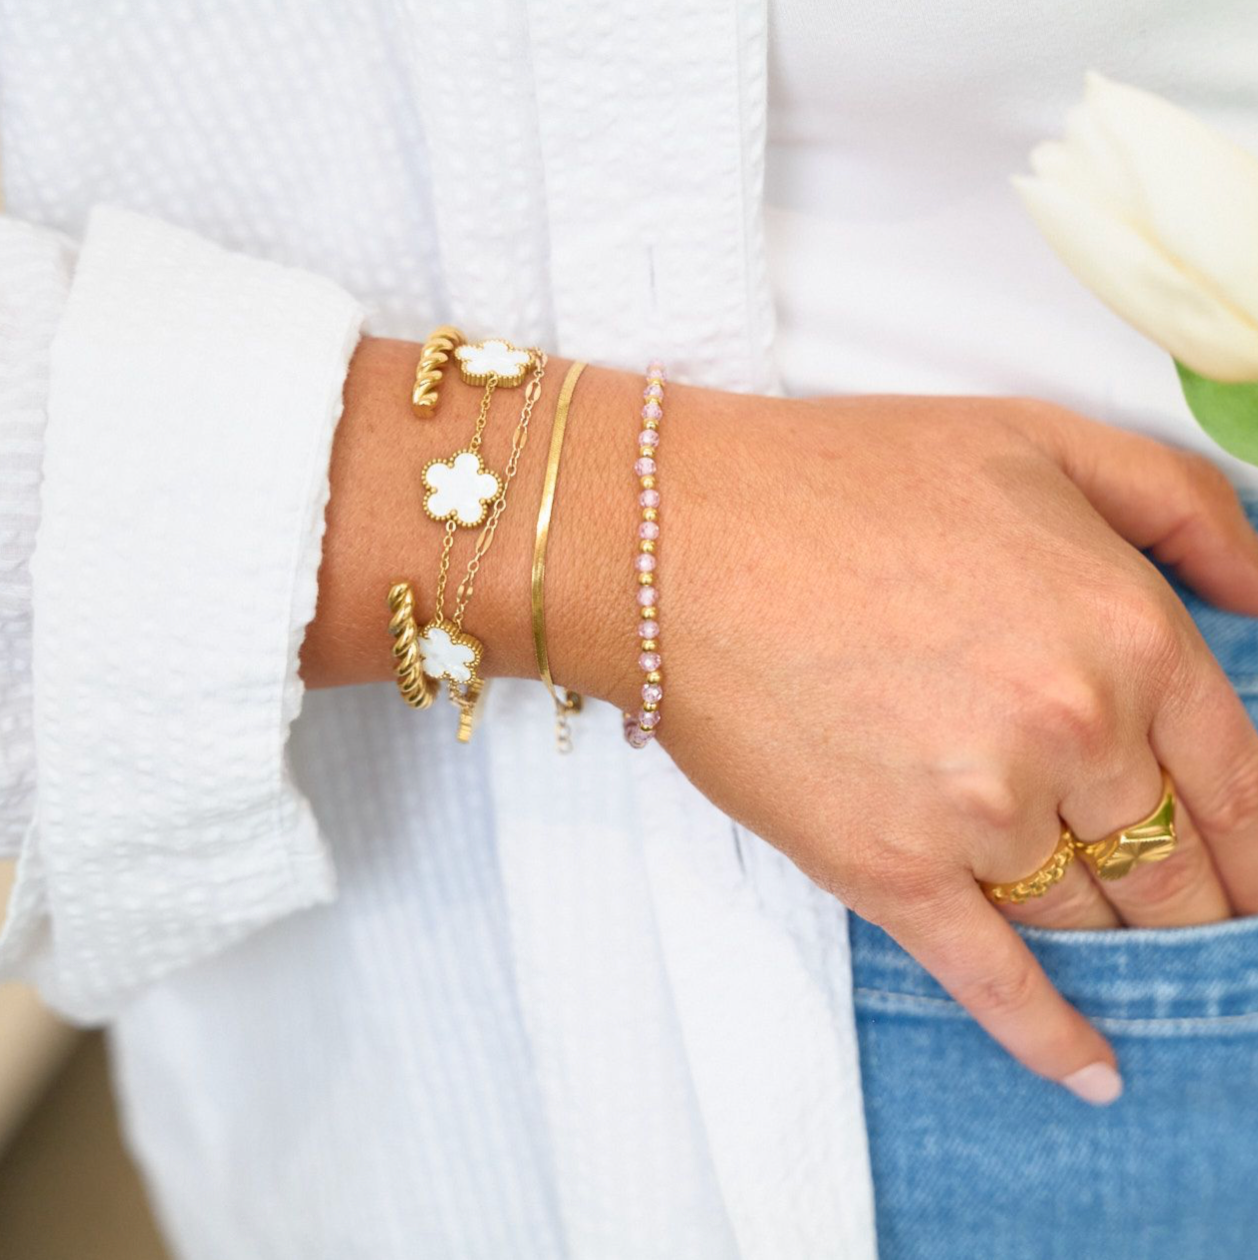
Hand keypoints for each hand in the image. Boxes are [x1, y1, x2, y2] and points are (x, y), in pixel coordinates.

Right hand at [652, 389, 1257, 1100]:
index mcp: (1125, 632)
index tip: (1252, 881)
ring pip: (1086, 919)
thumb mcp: (1037, 439)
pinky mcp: (888, 870)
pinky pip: (998, 981)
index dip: (1257, 845)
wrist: (676, 537)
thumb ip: (1185, 508)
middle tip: (1193, 920)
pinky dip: (1051, 1035)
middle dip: (1194, 904)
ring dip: (1117, 946)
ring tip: (1127, 957)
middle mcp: (1071, 734)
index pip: (1241, 782)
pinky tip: (1090, 1067)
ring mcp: (979, 814)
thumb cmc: (842, 480)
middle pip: (1173, 868)